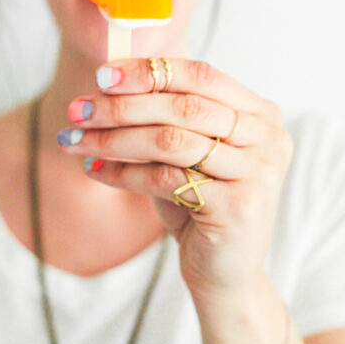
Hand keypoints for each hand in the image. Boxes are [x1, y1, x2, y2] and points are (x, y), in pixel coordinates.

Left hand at [58, 58, 293, 297]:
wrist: (225, 272)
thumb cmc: (202, 201)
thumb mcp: (187, 149)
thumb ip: (164, 114)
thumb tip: (107, 79)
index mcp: (261, 112)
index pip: (201, 75)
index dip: (149, 71)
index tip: (102, 75)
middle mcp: (268, 137)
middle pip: (183, 106)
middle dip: (122, 106)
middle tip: (78, 109)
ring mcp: (258, 172)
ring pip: (171, 140)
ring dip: (114, 138)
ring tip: (75, 140)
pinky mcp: (238, 206)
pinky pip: (166, 178)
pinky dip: (123, 173)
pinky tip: (95, 171)